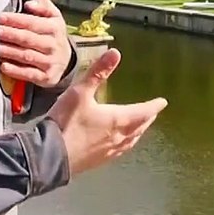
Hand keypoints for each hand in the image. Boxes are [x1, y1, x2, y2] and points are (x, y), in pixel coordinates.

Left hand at [0, 0, 72, 87]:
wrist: (66, 60)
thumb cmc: (53, 35)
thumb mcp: (54, 17)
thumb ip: (43, 5)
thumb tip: (29, 4)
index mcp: (55, 28)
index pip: (33, 22)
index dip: (15, 20)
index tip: (1, 17)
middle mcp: (54, 45)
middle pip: (28, 39)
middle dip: (10, 34)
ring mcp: (51, 62)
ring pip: (27, 56)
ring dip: (9, 51)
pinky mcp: (46, 77)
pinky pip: (29, 74)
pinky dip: (15, 70)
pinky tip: (4, 66)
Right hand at [46, 48, 167, 176]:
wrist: (50, 156)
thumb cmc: (66, 122)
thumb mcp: (80, 92)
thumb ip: (98, 72)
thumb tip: (115, 53)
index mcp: (117, 120)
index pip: (142, 111)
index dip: (153, 106)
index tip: (163, 102)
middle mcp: (117, 137)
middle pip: (139, 127)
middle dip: (147, 118)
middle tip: (152, 113)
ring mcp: (108, 152)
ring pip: (130, 141)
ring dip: (138, 132)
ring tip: (140, 128)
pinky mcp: (98, 161)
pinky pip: (119, 151)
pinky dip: (126, 144)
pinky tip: (119, 145)